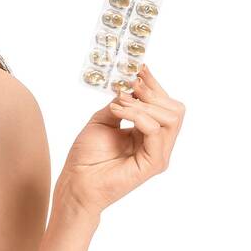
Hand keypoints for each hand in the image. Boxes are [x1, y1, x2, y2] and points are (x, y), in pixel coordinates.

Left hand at [55, 64, 184, 217]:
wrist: (76, 183)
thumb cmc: (86, 157)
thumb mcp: (102, 121)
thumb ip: (120, 104)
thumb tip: (129, 85)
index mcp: (148, 132)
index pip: (163, 104)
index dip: (154, 84)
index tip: (140, 67)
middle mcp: (158, 142)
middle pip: (175, 109)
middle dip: (152, 92)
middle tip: (129, 86)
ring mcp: (159, 153)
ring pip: (170, 117)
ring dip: (143, 104)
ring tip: (118, 104)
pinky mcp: (154, 163)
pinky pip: (156, 132)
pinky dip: (138, 116)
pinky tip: (118, 112)